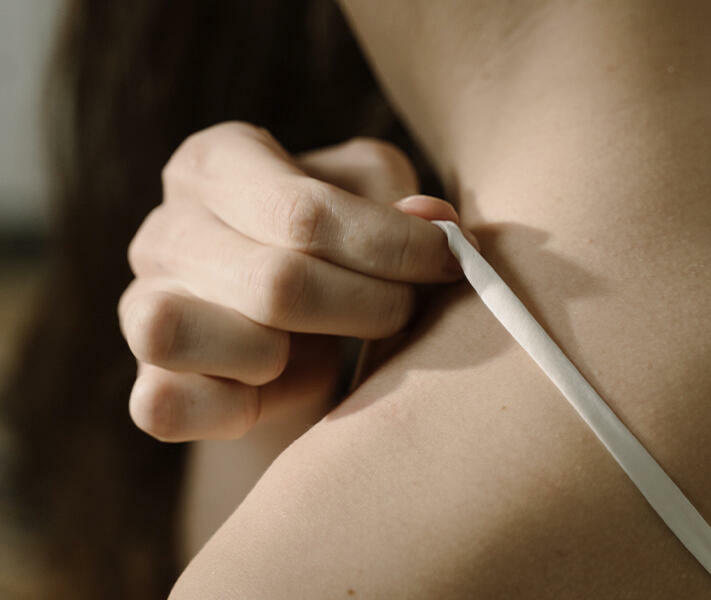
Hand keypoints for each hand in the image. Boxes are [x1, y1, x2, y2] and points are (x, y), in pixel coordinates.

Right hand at [118, 122, 473, 441]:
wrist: (293, 324)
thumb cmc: (336, 248)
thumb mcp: (371, 199)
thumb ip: (400, 201)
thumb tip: (435, 221)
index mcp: (215, 163)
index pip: (303, 212)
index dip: (391, 246)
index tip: (448, 263)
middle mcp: (166, 229)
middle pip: (276, 284)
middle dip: (368, 306)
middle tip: (405, 310)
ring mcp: (141, 307)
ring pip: (213, 341)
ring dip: (286, 356)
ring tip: (316, 344)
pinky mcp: (145, 382)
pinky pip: (166, 407)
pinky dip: (230, 409)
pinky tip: (272, 388)